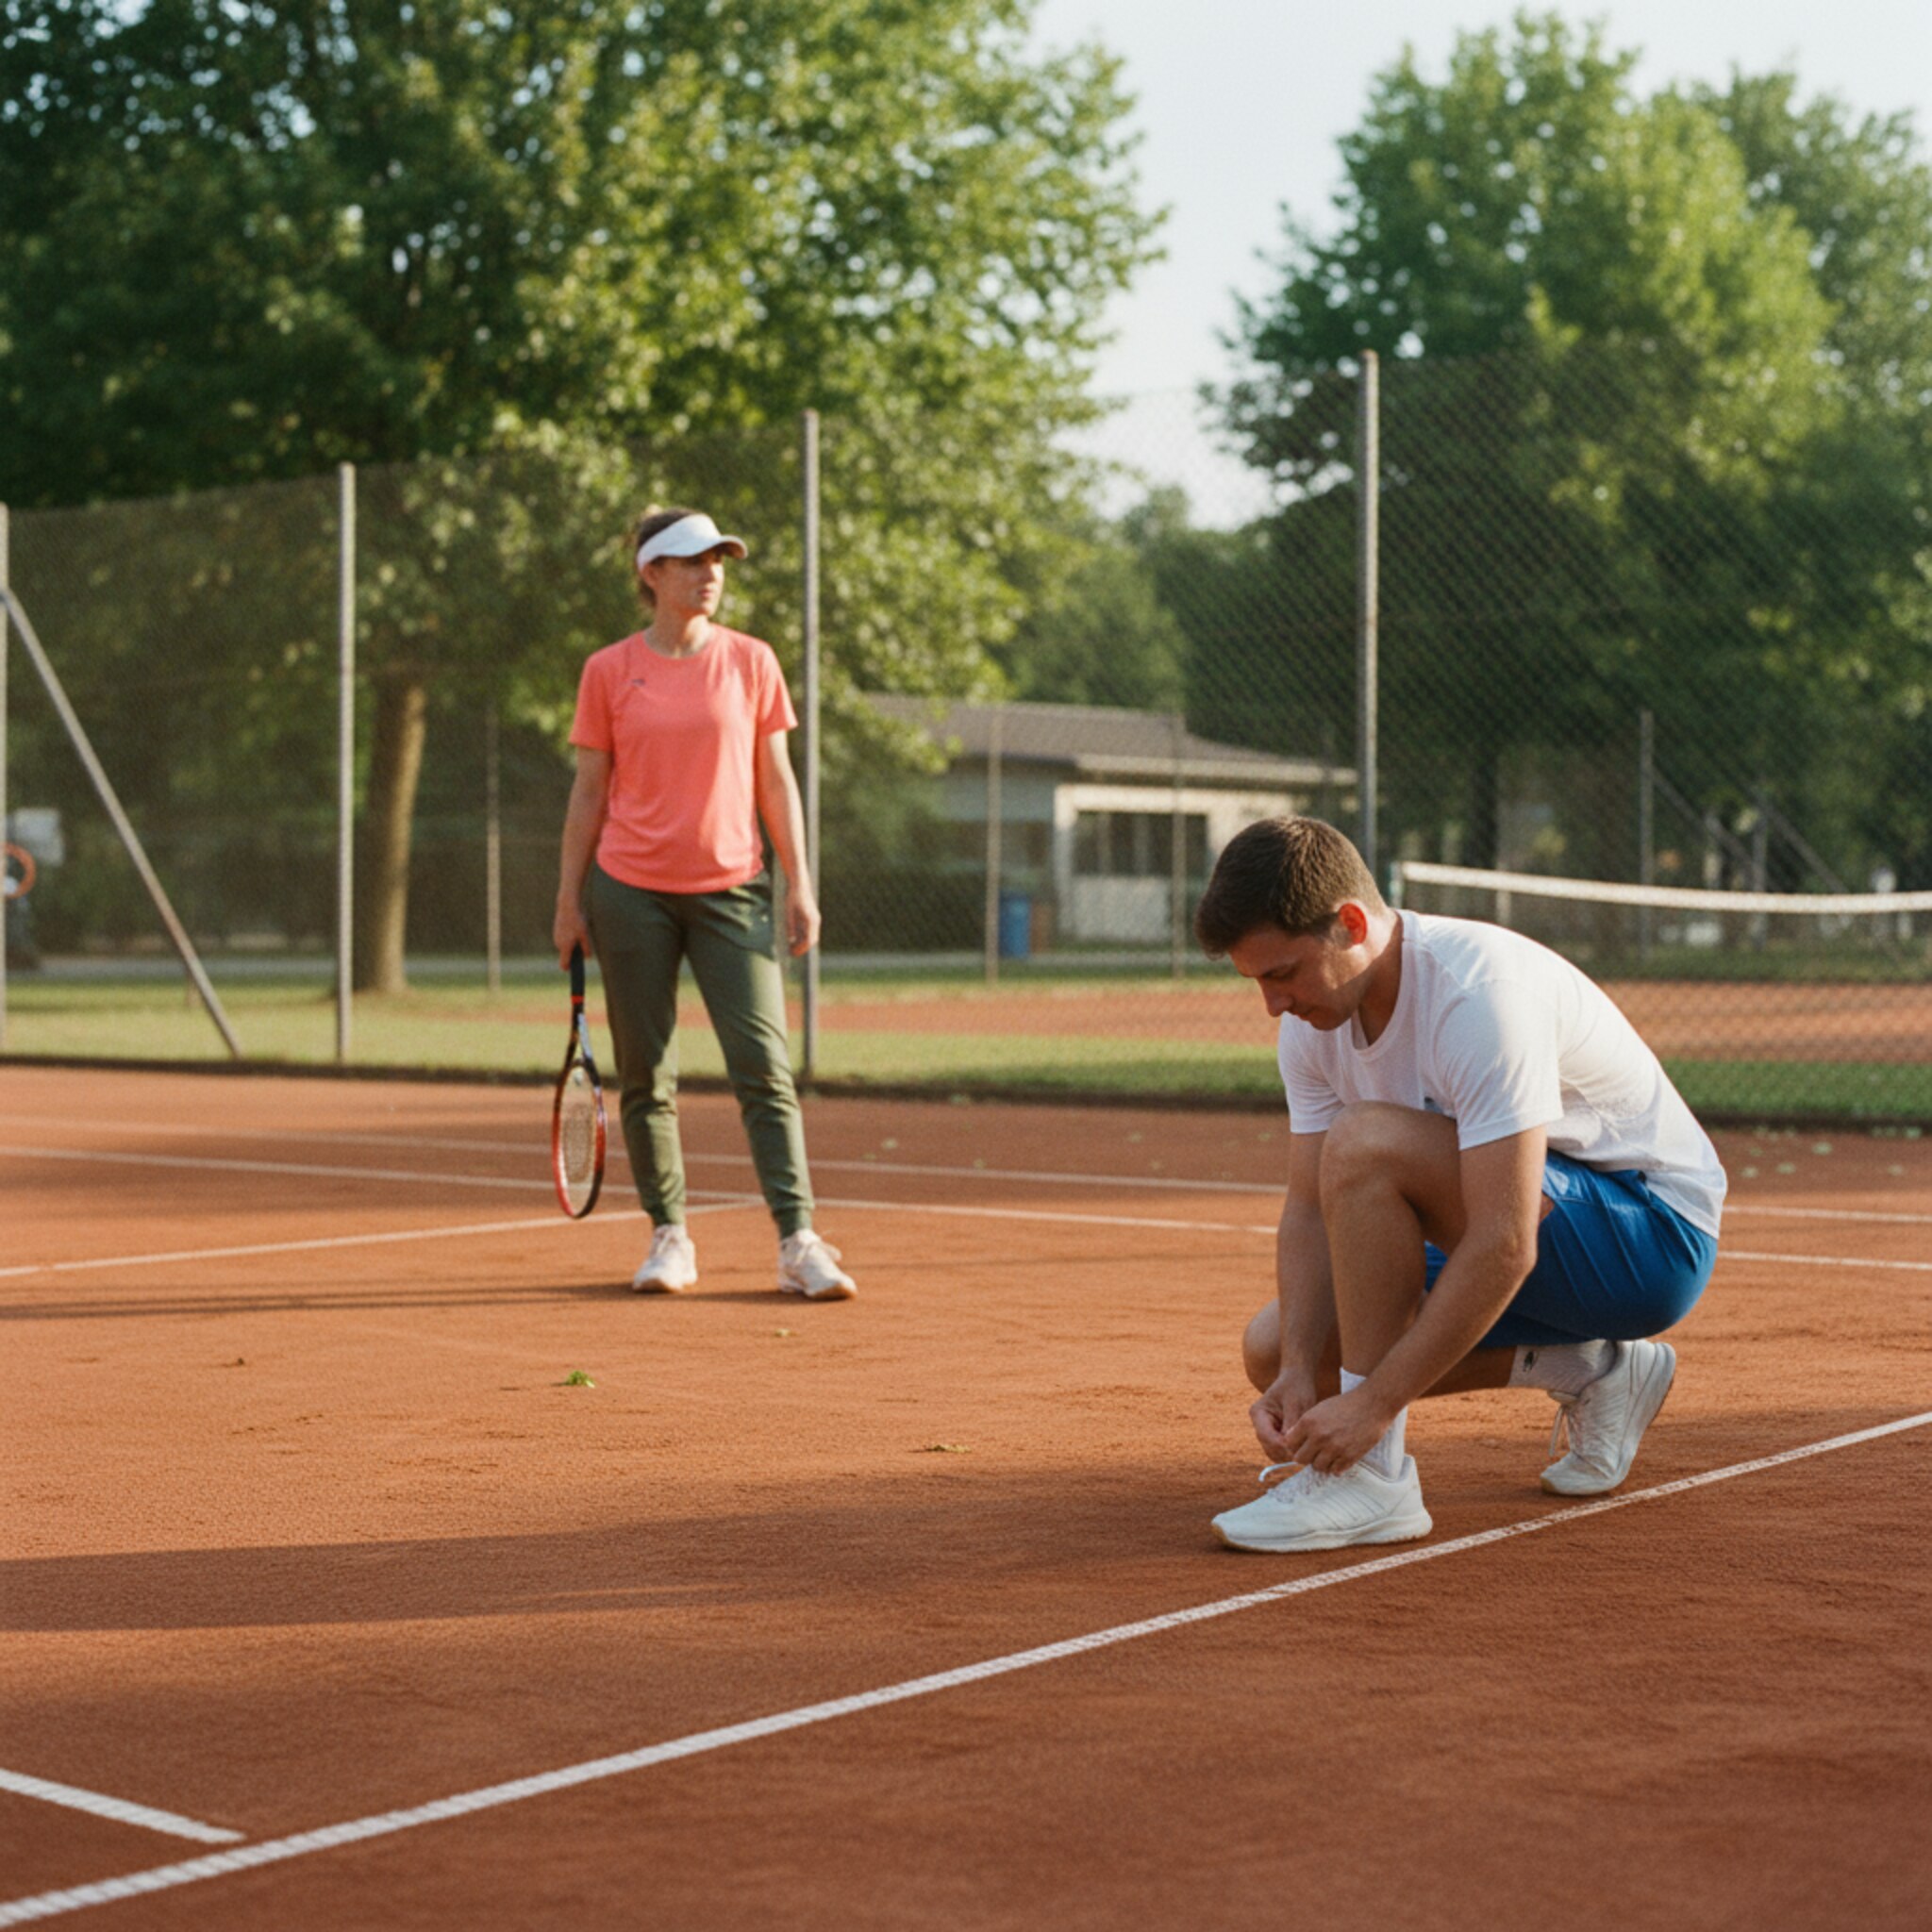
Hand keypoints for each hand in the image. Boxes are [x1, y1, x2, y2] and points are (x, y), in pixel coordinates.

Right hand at [553, 900, 591, 970]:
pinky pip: (564, 939)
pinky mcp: (557, 931)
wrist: (567, 905)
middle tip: (583, 944)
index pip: (564, 964)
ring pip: (566, 946)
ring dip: (573, 944)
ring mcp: (556, 937)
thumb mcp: (585, 935)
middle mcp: (559, 943)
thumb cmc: (577, 920)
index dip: (569, 970)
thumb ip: (586, 948)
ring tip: (579, 932)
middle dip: (575, 953)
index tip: (574, 974)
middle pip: (567, 955)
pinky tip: (575, 928)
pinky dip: (570, 937)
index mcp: (565, 947)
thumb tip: (587, 958)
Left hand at [784, 886, 820, 956]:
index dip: (800, 949)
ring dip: (802, 943)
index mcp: (811, 920)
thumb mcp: (789, 912)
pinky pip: (809, 931)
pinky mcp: (811, 917)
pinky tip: (793, 939)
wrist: (799, 883)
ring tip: (791, 948)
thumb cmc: (793, 897)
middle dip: (802, 948)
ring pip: (811, 936)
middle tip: (791, 954)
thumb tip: (790, 939)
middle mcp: (815, 921)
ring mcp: (814, 919)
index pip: (809, 940)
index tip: (792, 954)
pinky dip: (803, 937)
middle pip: (812, 940)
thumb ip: (790, 925)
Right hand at [1249, 1362, 1321, 1462]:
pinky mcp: (1276, 1436)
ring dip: (1289, 1454)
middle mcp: (1259, 1424)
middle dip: (1286, 1452)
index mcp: (1258, 1413)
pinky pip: (1282, 1451)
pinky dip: (1292, 1452)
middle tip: (1306, 1452)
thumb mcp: (1296, 1403)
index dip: (1282, 1446)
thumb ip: (1292, 1423)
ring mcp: (1267, 1431)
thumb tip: (1291, 1446)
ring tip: (1307, 1450)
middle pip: (1269, 1447)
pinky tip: (1306, 1448)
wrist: (1298, 1379)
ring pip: (1275, 1453)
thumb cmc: (1297, 1387)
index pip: (1266, 1436)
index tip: (1300, 1448)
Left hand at [1277, 1386, 1392, 1475]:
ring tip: (1328, 1454)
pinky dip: (1336, 1466)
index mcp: (1308, 1422)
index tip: (1301, 1445)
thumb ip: (1304, 1425)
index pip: (1289, 1444)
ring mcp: (1334, 1448)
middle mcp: (1319, 1436)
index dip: (1294, 1445)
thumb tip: (1290, 1440)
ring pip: (1317, 1467)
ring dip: (1321, 1462)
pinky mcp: (1349, 1457)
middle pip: (1300, 1459)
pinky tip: (1339, 1457)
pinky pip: (1335, 1470)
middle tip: (1314, 1452)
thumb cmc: (1345, 1405)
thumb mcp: (1319, 1409)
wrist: (1372, 1405)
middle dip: (1306, 1456)